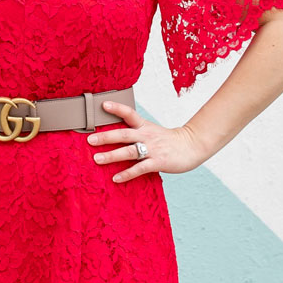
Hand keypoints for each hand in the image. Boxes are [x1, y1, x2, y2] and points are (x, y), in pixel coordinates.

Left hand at [87, 101, 204, 183]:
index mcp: (145, 126)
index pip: (129, 114)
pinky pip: (139, 169)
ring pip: (129, 152)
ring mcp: (152, 149)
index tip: (103, 104)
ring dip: (111, 155)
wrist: (192, 146)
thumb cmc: (169, 140)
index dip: (116, 108)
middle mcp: (147, 136)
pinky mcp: (158, 162)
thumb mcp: (152, 130)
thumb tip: (115, 134)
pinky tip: (116, 178)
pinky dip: (127, 174)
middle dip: (106, 137)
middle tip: (90, 140)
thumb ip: (136, 131)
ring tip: (97, 159)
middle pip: (124, 134)